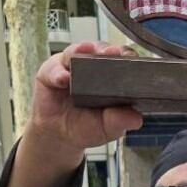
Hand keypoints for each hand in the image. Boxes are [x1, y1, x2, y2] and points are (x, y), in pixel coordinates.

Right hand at [28, 41, 142, 155]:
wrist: (59, 137)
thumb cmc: (86, 127)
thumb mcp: (107, 128)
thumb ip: (120, 121)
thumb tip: (135, 119)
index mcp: (112, 76)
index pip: (123, 59)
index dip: (127, 57)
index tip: (130, 58)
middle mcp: (92, 66)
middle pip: (101, 50)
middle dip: (106, 49)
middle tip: (110, 52)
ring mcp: (71, 66)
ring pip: (76, 51)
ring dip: (81, 51)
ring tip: (84, 53)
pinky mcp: (50, 72)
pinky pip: (53, 68)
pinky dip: (58, 72)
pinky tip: (63, 79)